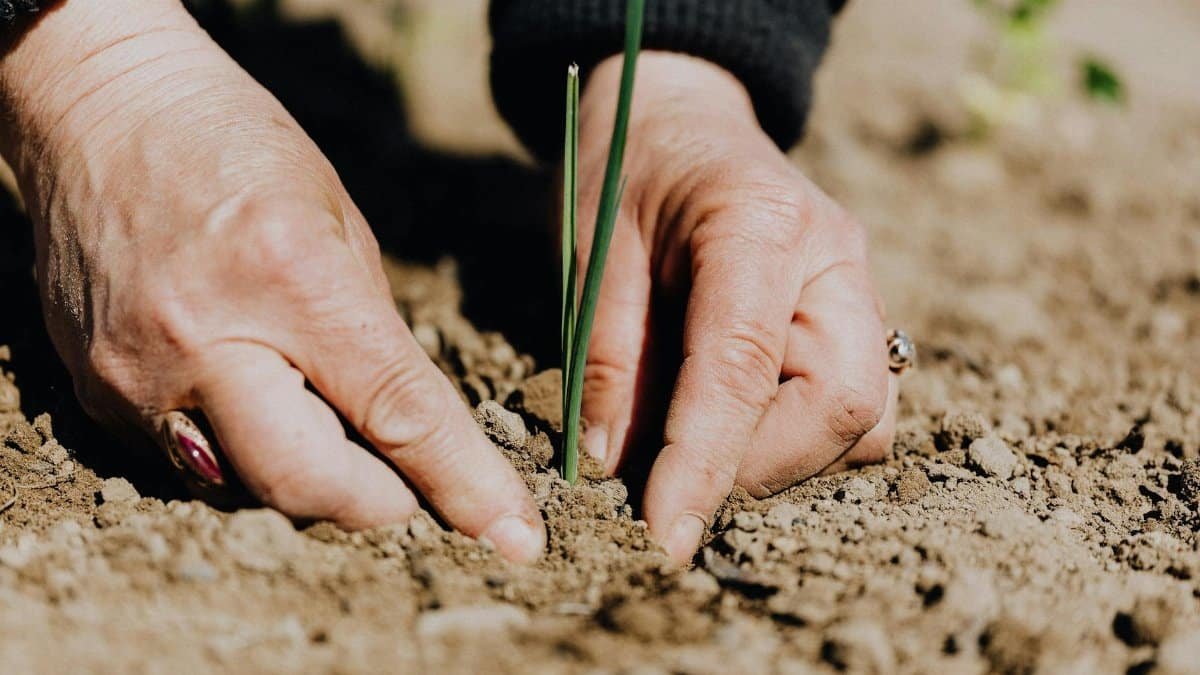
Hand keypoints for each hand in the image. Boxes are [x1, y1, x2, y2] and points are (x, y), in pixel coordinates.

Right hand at [0, 0, 543, 561]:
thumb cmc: (238, 149)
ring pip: (248, 490)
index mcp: (291, 278)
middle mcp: (205, 340)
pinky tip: (250, 395)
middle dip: (379, 504)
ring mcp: (138, 376)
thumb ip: (375, 337)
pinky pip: (190, 464)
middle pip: (310, 486)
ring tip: (320, 416)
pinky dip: (241, 451)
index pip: (397, 414)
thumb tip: (412, 433)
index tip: (514, 539)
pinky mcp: (94, 394)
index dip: (465, 486)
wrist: (101, 112)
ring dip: (309, 479)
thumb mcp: (340, 224)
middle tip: (408, 484)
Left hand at [576, 53, 897, 563]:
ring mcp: (859, 289)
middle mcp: (835, 259)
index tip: (664, 536)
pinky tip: (734, 423)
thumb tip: (613, 465)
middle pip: (844, 405)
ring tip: (699, 447)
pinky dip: (798, 440)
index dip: (704, 463)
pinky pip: (856, 408)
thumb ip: (606, 353)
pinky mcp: (858, 319)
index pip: (744, 367)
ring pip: (864, 420)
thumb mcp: (593, 249)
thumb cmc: (628, 172)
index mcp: (760, 223)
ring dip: (783, 461)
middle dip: (758, 468)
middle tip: (674, 481)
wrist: (681, 119)